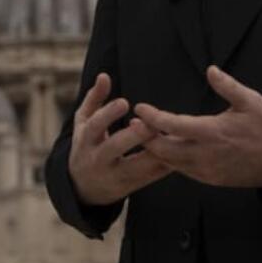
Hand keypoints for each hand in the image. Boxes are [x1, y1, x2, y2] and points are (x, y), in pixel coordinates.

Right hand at [68, 72, 171, 205]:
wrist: (82, 187)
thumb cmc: (87, 144)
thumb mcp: (83, 122)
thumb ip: (94, 98)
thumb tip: (104, 75)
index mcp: (86, 139)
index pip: (96, 125)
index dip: (109, 114)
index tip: (125, 102)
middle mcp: (98, 159)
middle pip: (115, 148)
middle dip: (134, 136)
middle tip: (152, 123)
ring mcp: (114, 175)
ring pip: (136, 166)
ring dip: (154, 153)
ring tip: (172, 137)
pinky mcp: (130, 187)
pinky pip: (149, 177)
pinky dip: (164, 166)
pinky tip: (179, 154)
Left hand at [135, 65, 261, 187]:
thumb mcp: (251, 101)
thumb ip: (228, 86)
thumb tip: (210, 69)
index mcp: (213, 132)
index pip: (174, 126)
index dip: (153, 118)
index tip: (139, 108)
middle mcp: (206, 154)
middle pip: (164, 149)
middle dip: (146, 137)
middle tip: (133, 124)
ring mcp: (207, 170)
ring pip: (171, 163)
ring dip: (156, 150)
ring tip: (144, 135)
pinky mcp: (211, 180)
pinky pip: (183, 171)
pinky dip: (170, 161)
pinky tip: (166, 151)